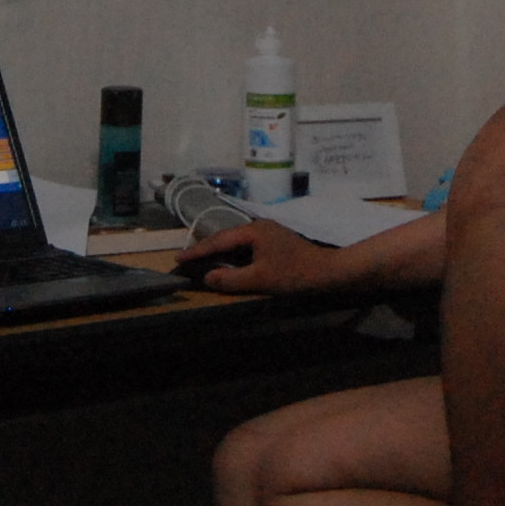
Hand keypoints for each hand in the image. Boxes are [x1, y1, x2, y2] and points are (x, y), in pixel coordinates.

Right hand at [177, 216, 337, 294]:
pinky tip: (228, 263)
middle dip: (205, 249)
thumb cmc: (293, 274)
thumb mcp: (260, 279)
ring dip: (219, 251)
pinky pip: (245, 246)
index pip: (218, 240)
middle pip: (225, 237)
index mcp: (253, 230)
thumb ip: (231, 279)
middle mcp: (258, 226)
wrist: (326, 271)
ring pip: (236, 241)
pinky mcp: (274, 242)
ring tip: (201, 261)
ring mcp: (268, 233)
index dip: (197, 251)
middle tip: (186, 260)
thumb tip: (207, 277)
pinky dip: (232, 254)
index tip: (178, 259)